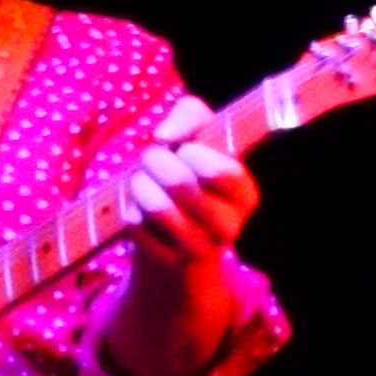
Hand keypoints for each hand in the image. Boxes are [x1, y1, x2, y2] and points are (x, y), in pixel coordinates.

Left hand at [117, 102, 254, 265]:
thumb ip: (192, 115)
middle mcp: (230, 226)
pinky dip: (129, 208)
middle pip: (180, 183)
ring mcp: (199, 248)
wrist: (175, 235)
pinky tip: (139, 209)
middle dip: (154, 160)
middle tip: (151, 157)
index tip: (184, 147)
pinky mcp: (166, 260)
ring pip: (155, 205)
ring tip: (140, 181)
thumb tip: (165, 135)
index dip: (192, 151)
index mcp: (246, 195)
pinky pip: (135, 223)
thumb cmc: (189, 176)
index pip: (220, 170)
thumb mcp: (200, 138)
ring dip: (138, 183)